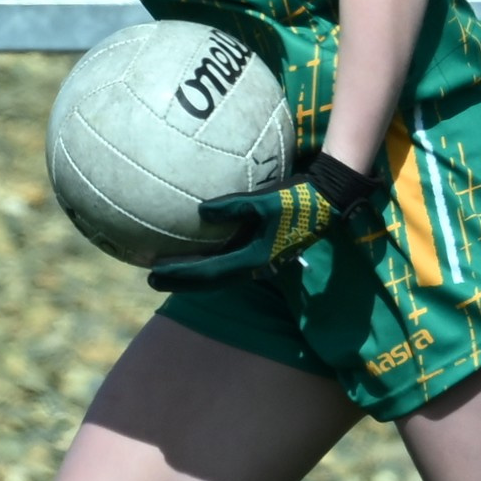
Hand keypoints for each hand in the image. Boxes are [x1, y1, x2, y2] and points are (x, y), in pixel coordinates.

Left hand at [148, 152, 380, 290]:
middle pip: (211, 280)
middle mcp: (254, 266)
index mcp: (254, 259)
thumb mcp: (266, 201)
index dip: (180, 274)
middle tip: (152, 278)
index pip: (209, 272)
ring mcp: (260, 261)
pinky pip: (229, 261)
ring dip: (194, 274)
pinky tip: (199, 251)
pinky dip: (210, 261)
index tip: (154, 273)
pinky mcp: (263, 250)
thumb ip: (234, 207)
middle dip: (181, 281)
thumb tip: (200, 210)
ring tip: (170, 269)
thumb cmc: (297, 199)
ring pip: (219, 274)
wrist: (328, 200)